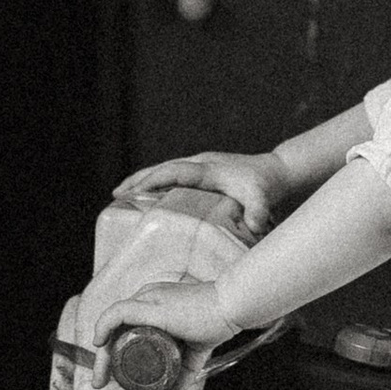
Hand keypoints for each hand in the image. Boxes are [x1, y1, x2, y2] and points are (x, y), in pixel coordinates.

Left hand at [91, 277, 235, 379]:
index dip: (113, 350)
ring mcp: (147, 300)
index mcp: (154, 304)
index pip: (124, 327)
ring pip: (113, 325)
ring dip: (104, 352)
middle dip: (104, 357)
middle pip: (115, 329)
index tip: (110, 374)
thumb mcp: (194, 351)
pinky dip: (104, 326)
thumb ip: (185, 370)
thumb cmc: (217, 322)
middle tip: (100, 381)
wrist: (231, 308)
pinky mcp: (150, 305)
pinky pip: (117, 313)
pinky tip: (100, 344)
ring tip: (102, 376)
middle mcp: (147, 298)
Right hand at [110, 149, 288, 240]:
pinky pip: (172, 177)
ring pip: (164, 171)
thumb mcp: (263, 199)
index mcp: (207, 168)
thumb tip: (256, 225)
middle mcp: (199, 164)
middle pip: (162, 168)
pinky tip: (145, 197)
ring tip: (120, 195)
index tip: (133, 190)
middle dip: (138, 180)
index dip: (153, 179)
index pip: (174, 171)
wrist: (275, 172)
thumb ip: (260, 211)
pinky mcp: (200, 173)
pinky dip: (155, 184)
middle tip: (115, 194)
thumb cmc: (266, 185)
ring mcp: (199, 167)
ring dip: (142, 180)